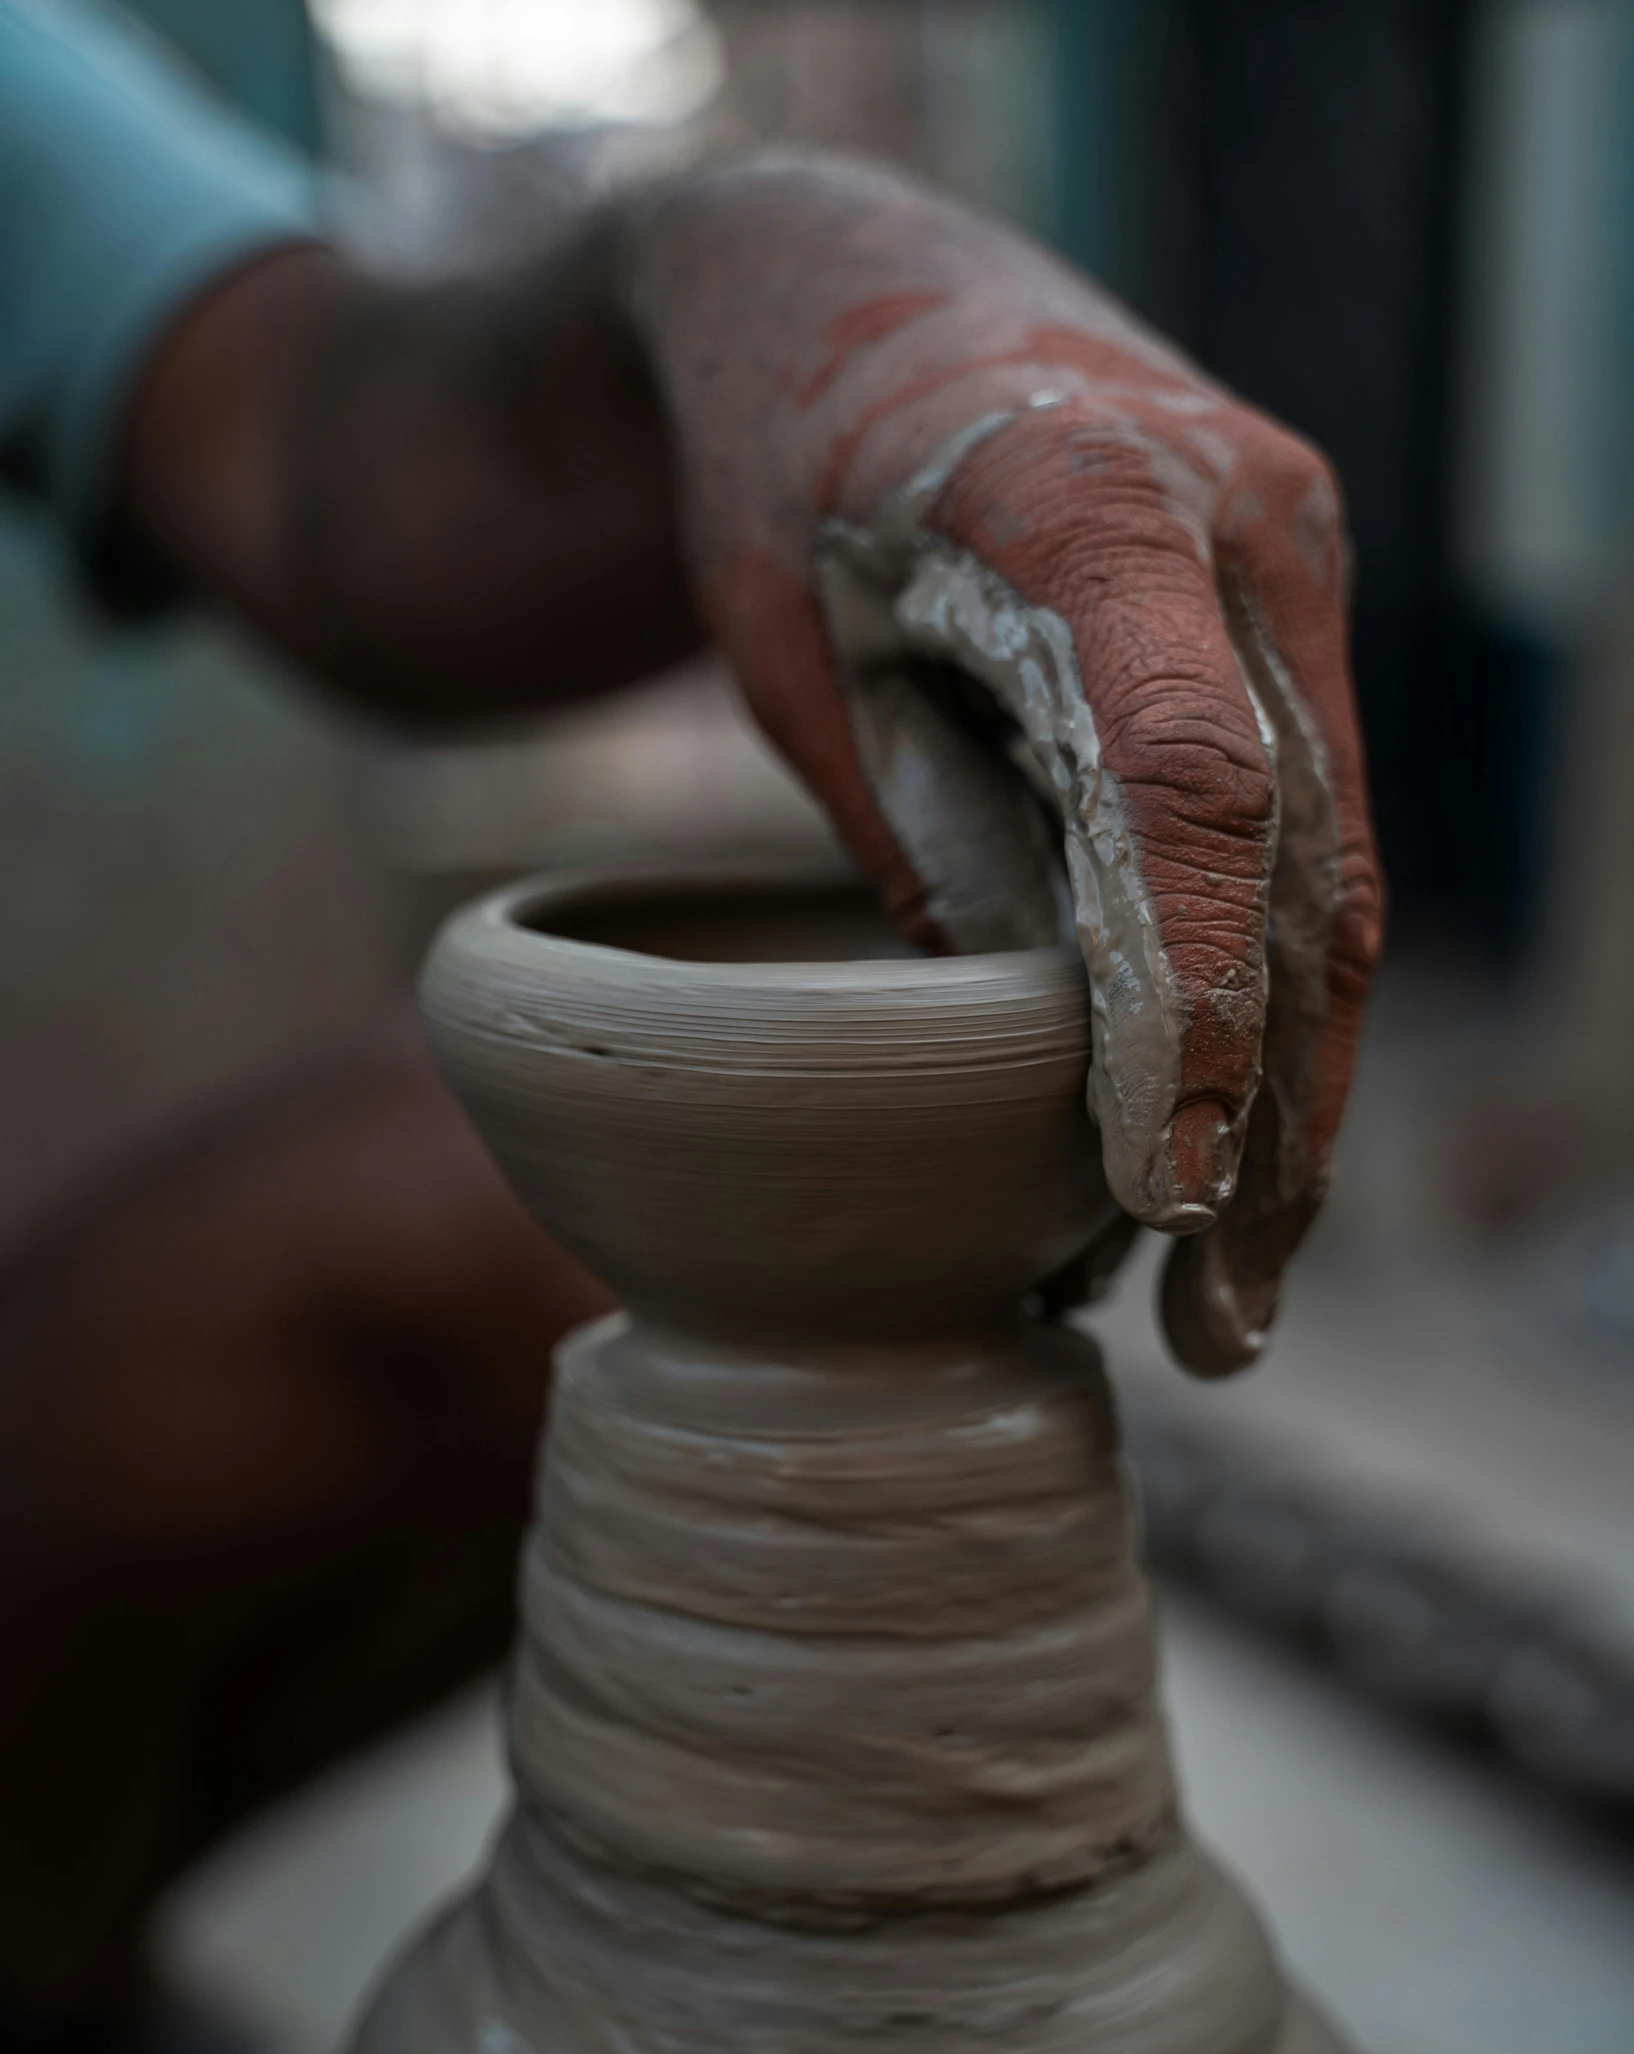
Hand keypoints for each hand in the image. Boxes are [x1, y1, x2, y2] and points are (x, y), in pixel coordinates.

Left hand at [630, 156, 1383, 1374]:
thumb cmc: (774, 452)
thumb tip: (1020, 1042)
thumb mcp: (790, 642)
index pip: (1187, 779)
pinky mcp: (1277, 626)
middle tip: (1220, 1314)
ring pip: (1329, 867)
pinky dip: (1270, 993)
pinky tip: (1241, 1138)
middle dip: (1271, 1102)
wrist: (839, 287)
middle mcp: (1240, 522)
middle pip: (1298, 856)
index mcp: (1093, 492)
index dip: (1190, 991)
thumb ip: (916, 819)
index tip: (1166, 1179)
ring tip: (1240, 1289)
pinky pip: (1302, 835)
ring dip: (1297, 1085)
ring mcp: (1284, 569)